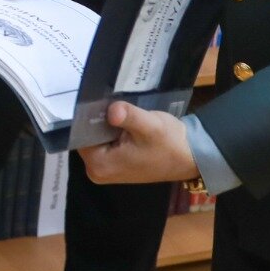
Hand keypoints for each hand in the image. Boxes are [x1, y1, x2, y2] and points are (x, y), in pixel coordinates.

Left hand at [78, 101, 197, 183]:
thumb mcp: (150, 126)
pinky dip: (112, 131)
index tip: (96, 100)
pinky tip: (122, 120)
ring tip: (117, 108)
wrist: (189, 157)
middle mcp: (96, 171)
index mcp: (99, 165)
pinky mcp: (114, 164)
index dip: (88, 116)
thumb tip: (112, 110)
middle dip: (98, 120)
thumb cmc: (169, 144)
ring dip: (106, 124)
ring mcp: (105, 169)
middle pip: (87, 136)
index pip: (79, 134)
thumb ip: (129, 117)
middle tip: (108, 101)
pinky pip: (105, 142)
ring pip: (96, 137)